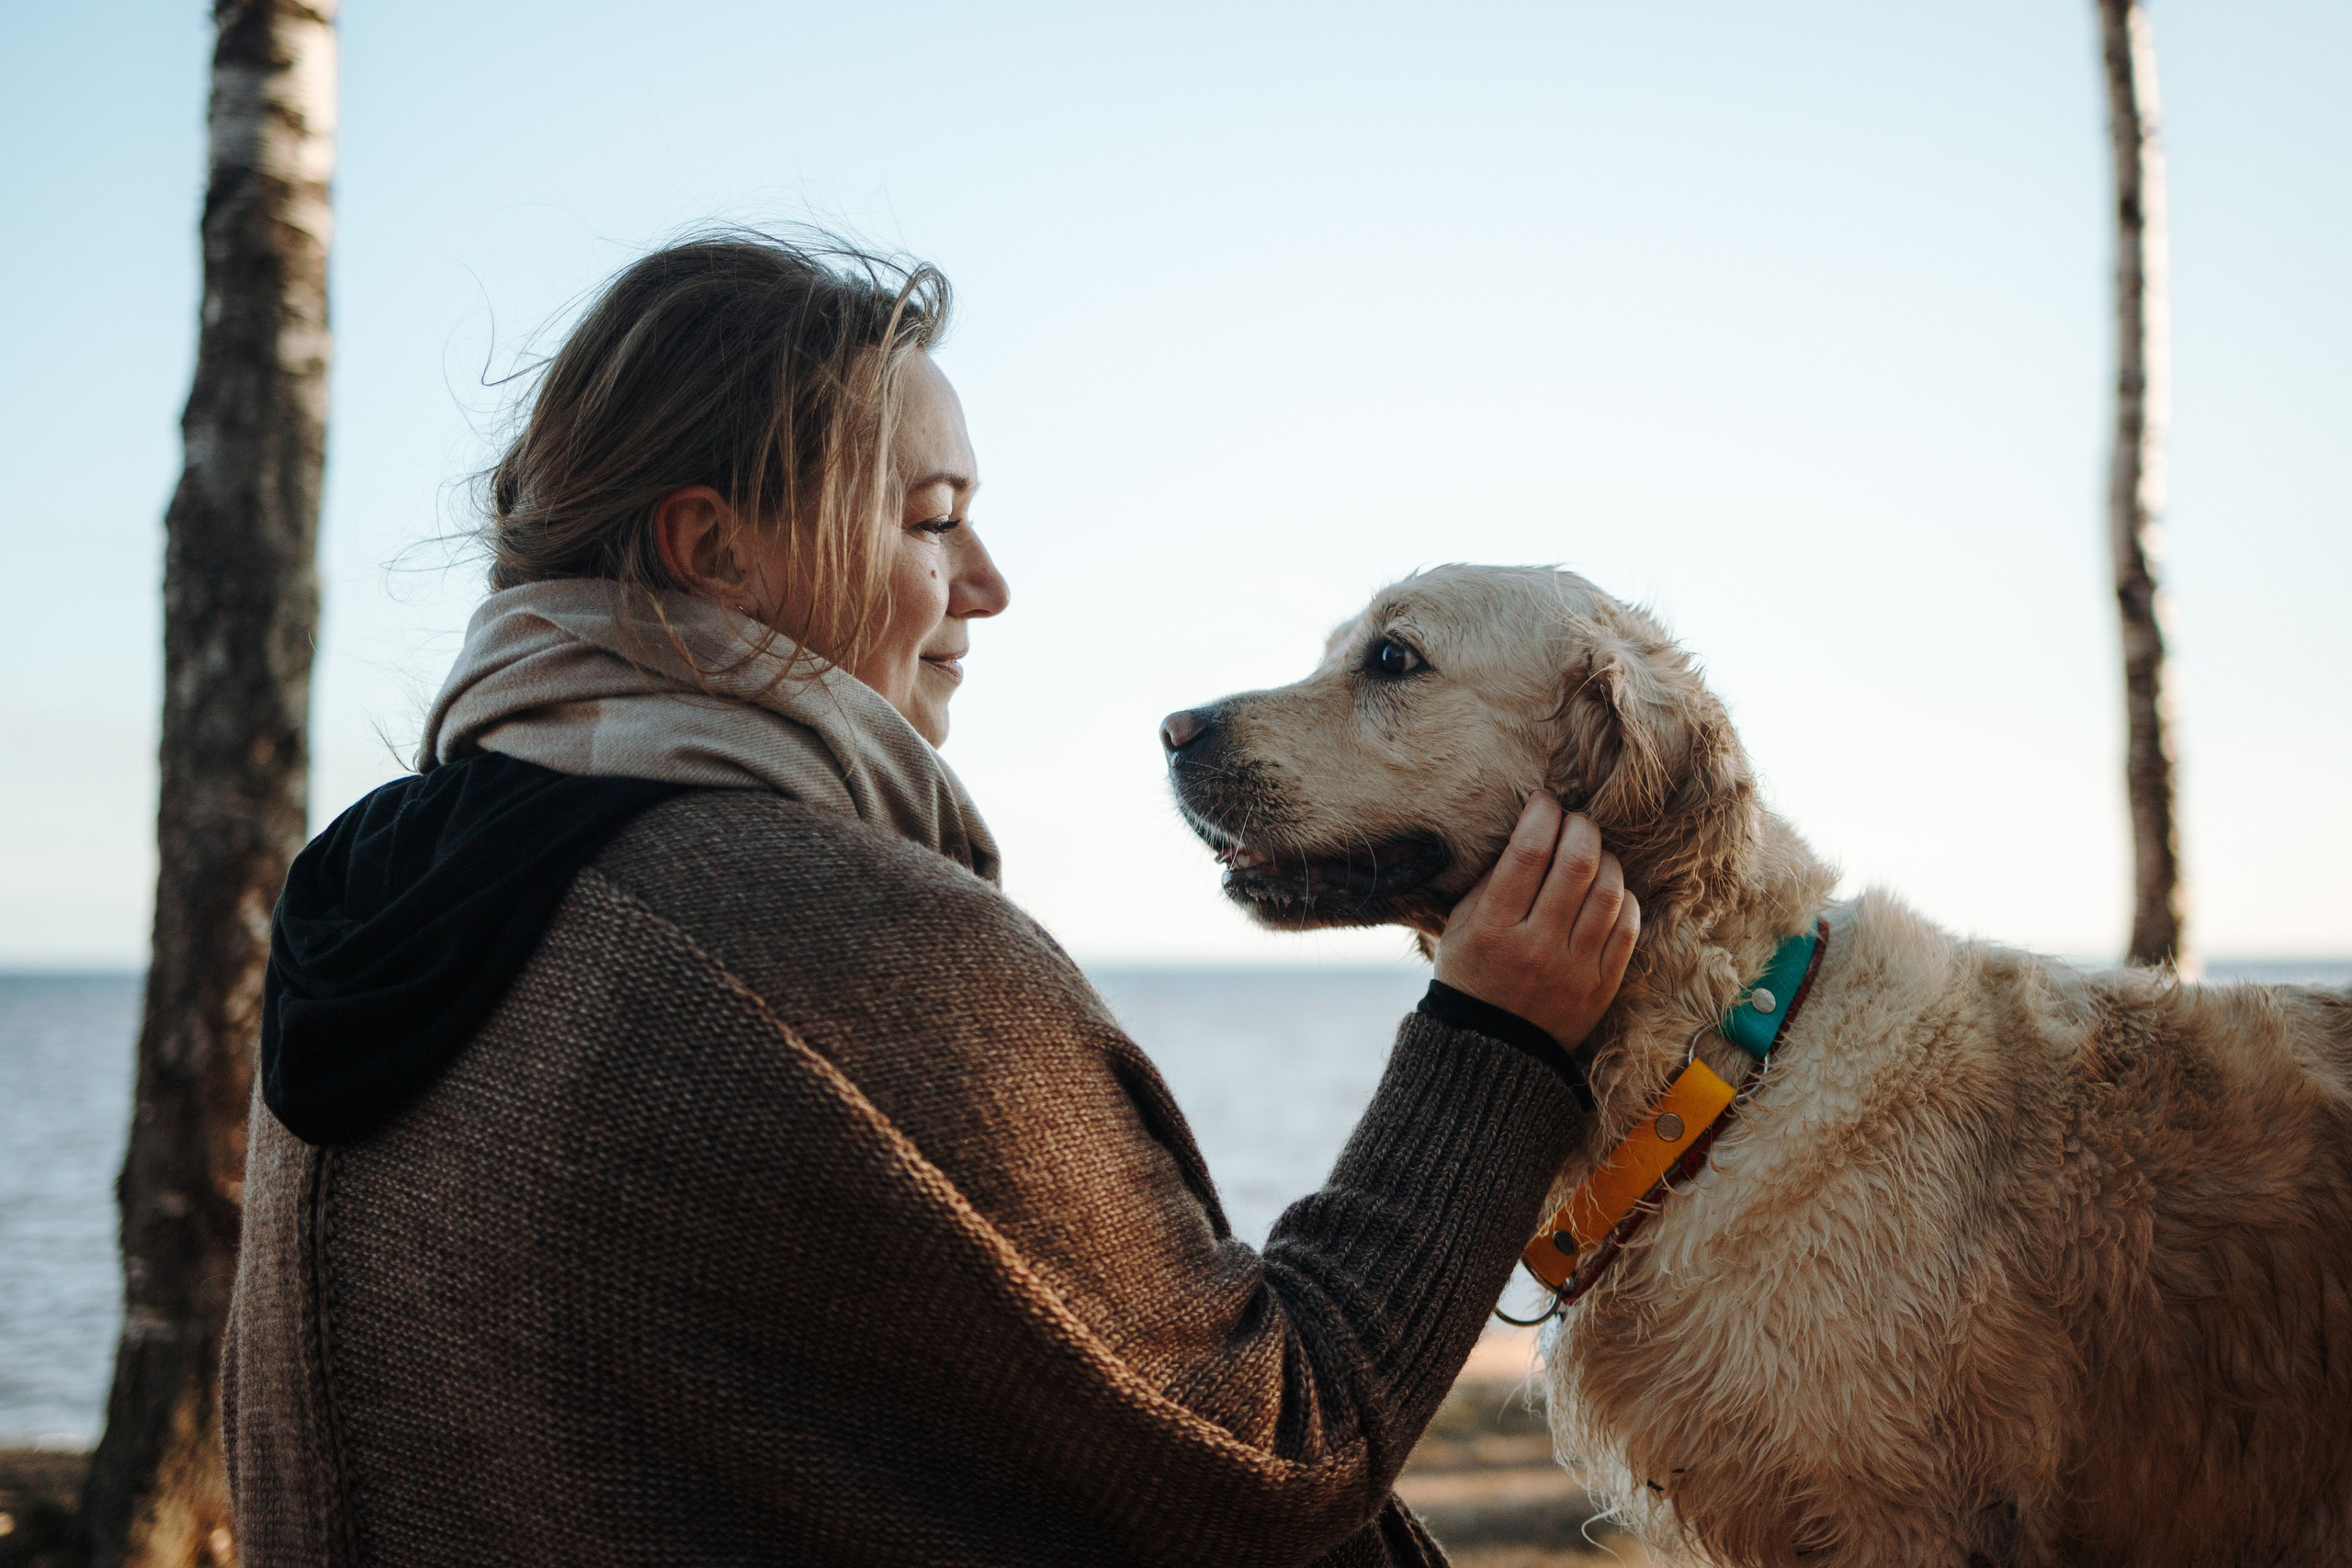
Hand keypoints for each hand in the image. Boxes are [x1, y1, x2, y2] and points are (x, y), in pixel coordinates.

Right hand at [1432, 794, 1638, 1052]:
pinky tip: (1608, 891)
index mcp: (1494, 927)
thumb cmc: (1472, 975)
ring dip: (1606, 858)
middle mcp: (1537, 945)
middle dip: (1581, 827)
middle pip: (1577, 862)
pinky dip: (1623, 897)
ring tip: (1592, 854)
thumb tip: (1530, 828)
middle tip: (1574, 821)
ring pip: (1609, 890)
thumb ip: (1490, 880)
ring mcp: (1575, 967)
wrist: (1495, 1049)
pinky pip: (1628, 926)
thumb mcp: (1461, 926)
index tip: (1544, 801)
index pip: (1529, 851)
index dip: (1543, 813)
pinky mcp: (1603, 984)